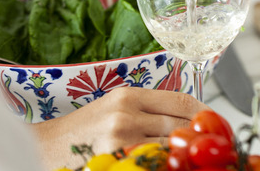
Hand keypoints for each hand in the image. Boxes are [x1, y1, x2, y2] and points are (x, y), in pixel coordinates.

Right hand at [31, 87, 209, 169]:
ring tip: (192, 157)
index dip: (206, 114)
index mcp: (128, 95)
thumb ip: (148, 107)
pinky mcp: (116, 160)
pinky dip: (165, 164)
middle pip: (181, 126)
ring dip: (184, 154)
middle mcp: (126, 114)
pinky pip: (154, 163)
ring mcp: (121, 140)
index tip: (216, 123)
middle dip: (200, 137)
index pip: (182, 101)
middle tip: (211, 146)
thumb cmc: (82, 129)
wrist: (44, 147)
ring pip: (171, 148)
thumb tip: (190, 117)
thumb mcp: (114, 106)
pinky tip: (168, 164)